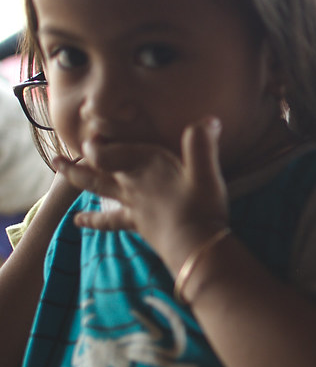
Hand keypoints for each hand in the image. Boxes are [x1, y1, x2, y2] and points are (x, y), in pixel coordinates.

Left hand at [54, 118, 229, 274]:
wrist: (195, 246)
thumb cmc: (200, 206)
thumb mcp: (205, 171)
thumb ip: (201, 143)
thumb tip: (207, 120)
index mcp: (145, 165)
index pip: (105, 152)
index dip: (94, 144)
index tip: (93, 132)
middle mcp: (133, 182)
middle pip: (97, 168)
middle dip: (78, 160)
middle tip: (56, 158)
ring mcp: (132, 204)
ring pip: (98, 188)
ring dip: (78, 179)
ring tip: (59, 170)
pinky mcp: (137, 224)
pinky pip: (110, 221)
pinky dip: (94, 220)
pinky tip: (78, 221)